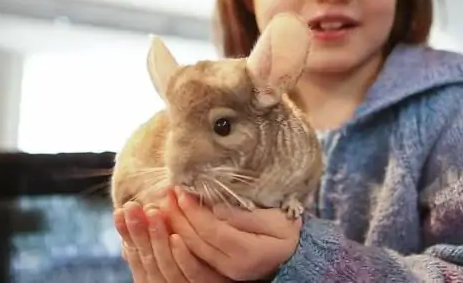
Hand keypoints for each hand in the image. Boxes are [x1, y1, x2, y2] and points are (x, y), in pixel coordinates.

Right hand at [114, 199, 229, 282]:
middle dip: (139, 234)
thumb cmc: (224, 253)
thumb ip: (167, 238)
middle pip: (151, 261)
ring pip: (168, 267)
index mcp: (164, 277)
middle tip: (132, 207)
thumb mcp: (188, 248)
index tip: (119, 211)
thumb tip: (146, 216)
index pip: (140, 257)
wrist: (258, 263)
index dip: (128, 235)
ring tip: (154, 213)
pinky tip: (176, 238)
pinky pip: (195, 275)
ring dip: (158, 239)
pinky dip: (183, 257)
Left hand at [168, 187, 301, 280]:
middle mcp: (233, 267)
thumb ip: (244, 216)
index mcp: (248, 252)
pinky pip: (195, 257)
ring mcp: (226, 272)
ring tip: (164, 207)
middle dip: (178, 216)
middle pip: (196, 242)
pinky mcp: (221, 272)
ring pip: (192, 251)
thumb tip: (215, 207)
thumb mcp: (275, 219)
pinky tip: (172, 226)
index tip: (181, 191)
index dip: (193, 211)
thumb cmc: (288, 230)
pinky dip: (180, 241)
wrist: (297, 253)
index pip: (212, 230)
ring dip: (175, 227)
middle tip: (166, 194)